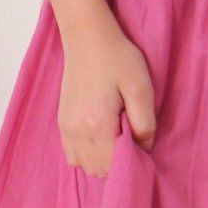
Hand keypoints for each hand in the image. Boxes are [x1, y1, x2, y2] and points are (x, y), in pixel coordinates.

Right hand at [58, 11, 157, 176]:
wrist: (88, 38)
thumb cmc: (118, 59)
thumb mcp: (141, 88)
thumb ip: (145, 123)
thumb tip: (144, 147)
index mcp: (97, 125)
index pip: (114, 166)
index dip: (132, 160)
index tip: (141, 141)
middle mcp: (76, 131)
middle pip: (99, 170)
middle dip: (118, 162)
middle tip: (130, 136)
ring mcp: (66, 127)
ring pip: (84, 166)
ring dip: (102, 160)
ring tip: (116, 135)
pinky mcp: (62, 122)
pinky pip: (72, 155)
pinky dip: (87, 154)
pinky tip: (101, 136)